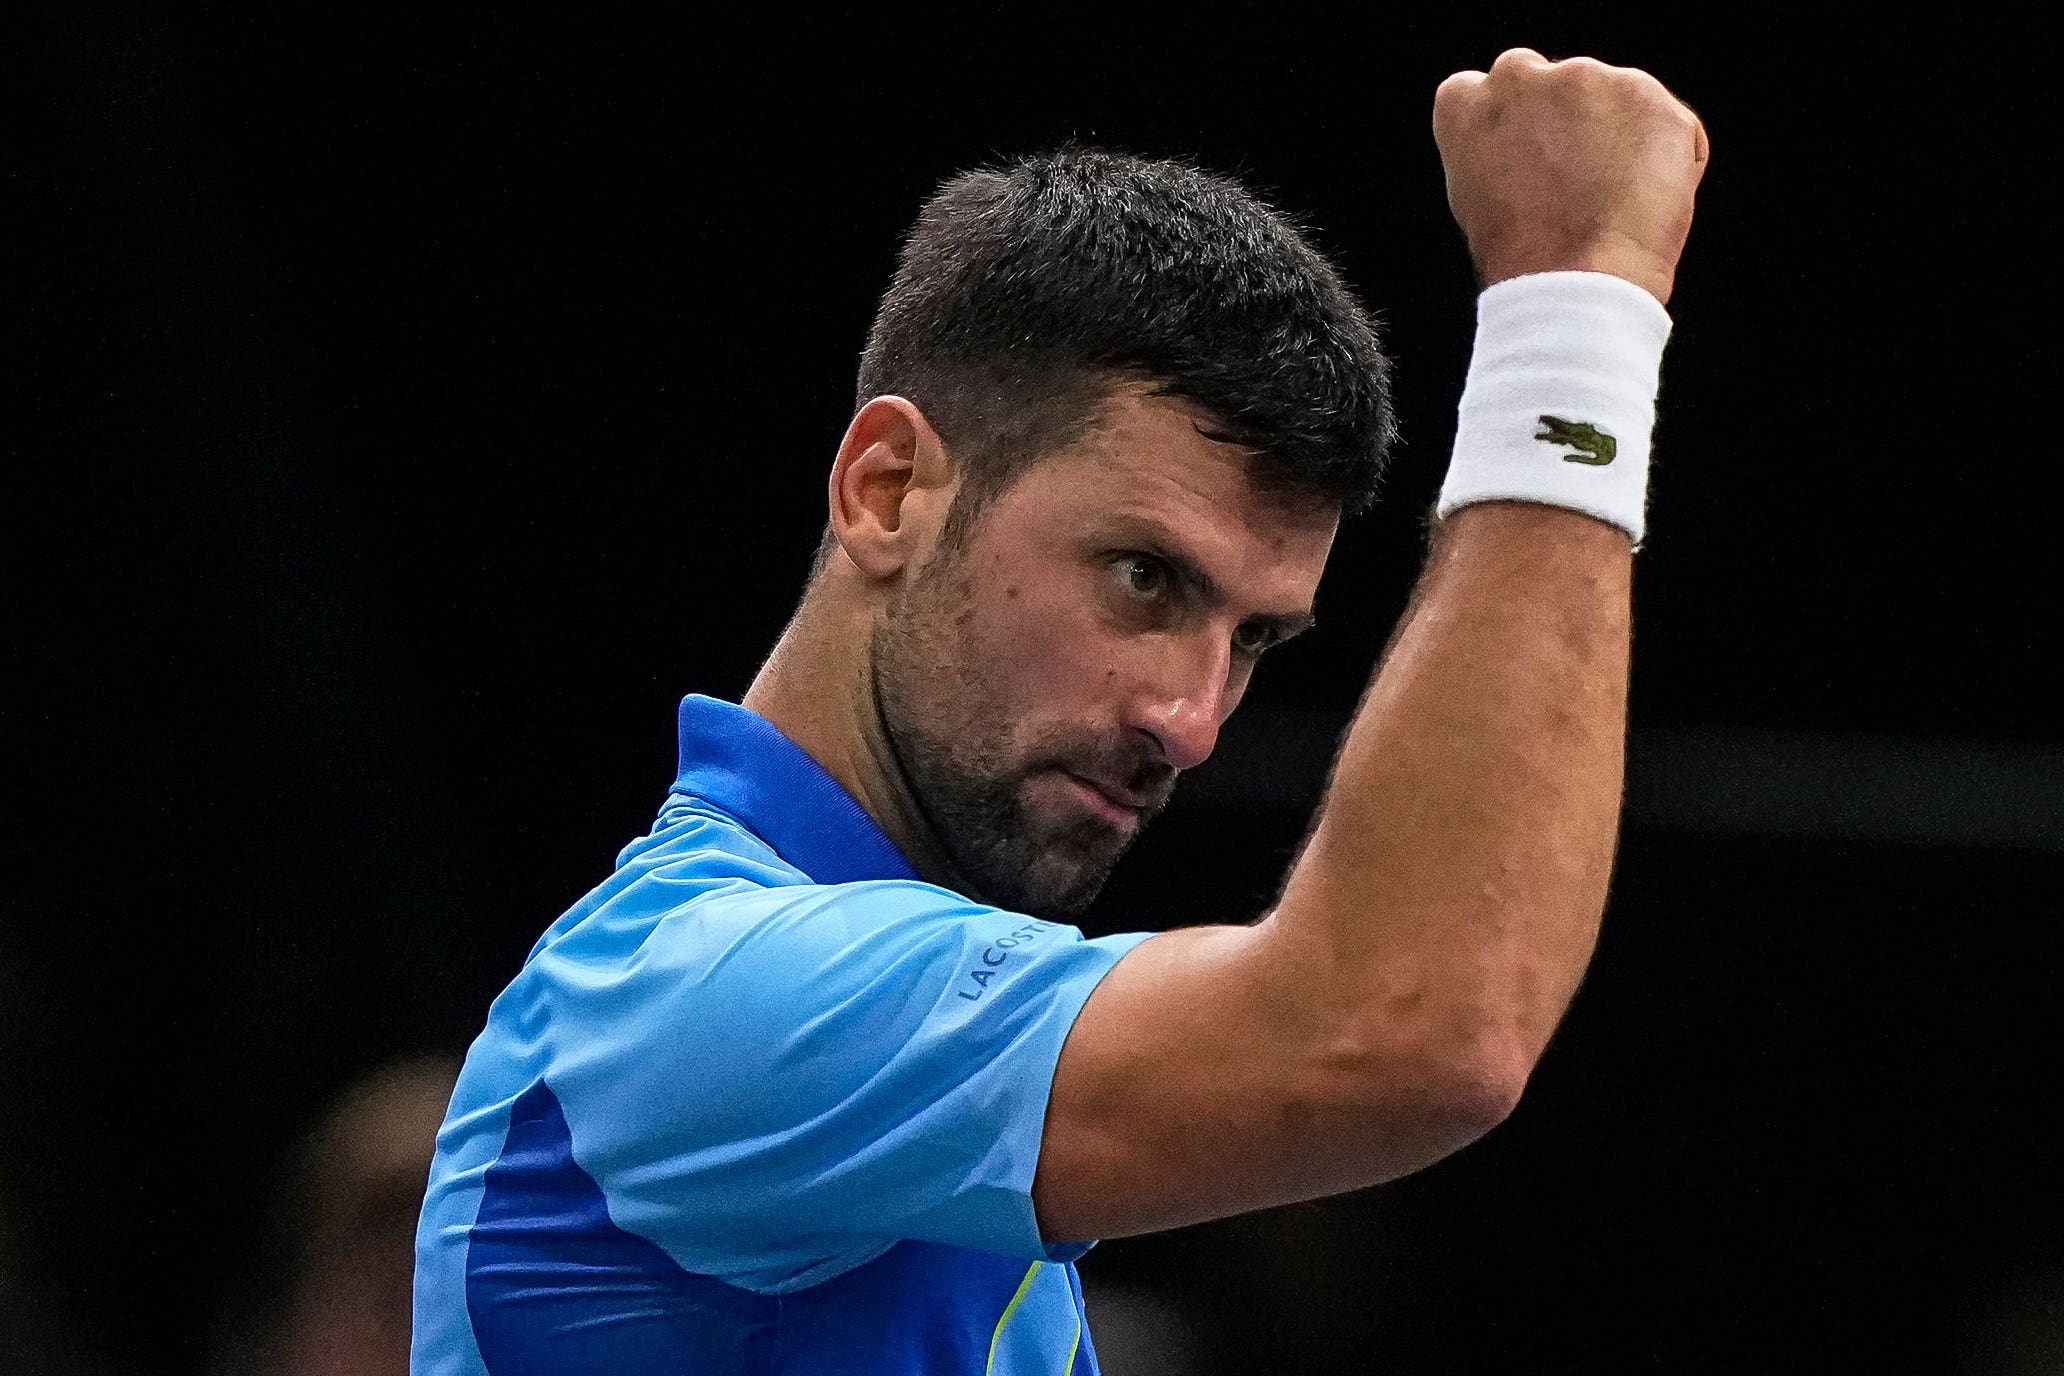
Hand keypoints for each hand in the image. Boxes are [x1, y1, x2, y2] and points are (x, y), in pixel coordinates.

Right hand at [1433, 49, 1708, 304]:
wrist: (1574, 283)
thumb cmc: (1522, 259)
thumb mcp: (1477, 194)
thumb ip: (1498, 146)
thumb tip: (1531, 140)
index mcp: (1466, 103)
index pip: (1494, 86)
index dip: (1521, 123)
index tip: (1531, 157)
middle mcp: (1521, 76)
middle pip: (1557, 80)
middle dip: (1571, 117)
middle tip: (1578, 182)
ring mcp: (1585, 80)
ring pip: (1614, 99)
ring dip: (1620, 136)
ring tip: (1610, 202)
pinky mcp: (1645, 96)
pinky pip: (1666, 122)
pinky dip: (1667, 156)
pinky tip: (1644, 201)